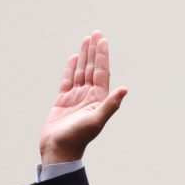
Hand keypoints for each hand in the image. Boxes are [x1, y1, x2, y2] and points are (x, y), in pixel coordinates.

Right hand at [39, 30, 127, 165]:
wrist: (59, 151)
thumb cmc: (78, 138)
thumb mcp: (96, 120)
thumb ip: (111, 104)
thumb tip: (126, 89)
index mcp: (98, 99)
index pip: (101, 72)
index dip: (102, 56)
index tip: (103, 40)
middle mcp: (89, 96)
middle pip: (92, 68)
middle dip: (94, 51)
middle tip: (96, 33)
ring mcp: (76, 98)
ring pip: (81, 72)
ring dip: (84, 56)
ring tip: (86, 40)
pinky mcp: (63, 101)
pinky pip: (67, 81)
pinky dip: (70, 69)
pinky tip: (73, 59)